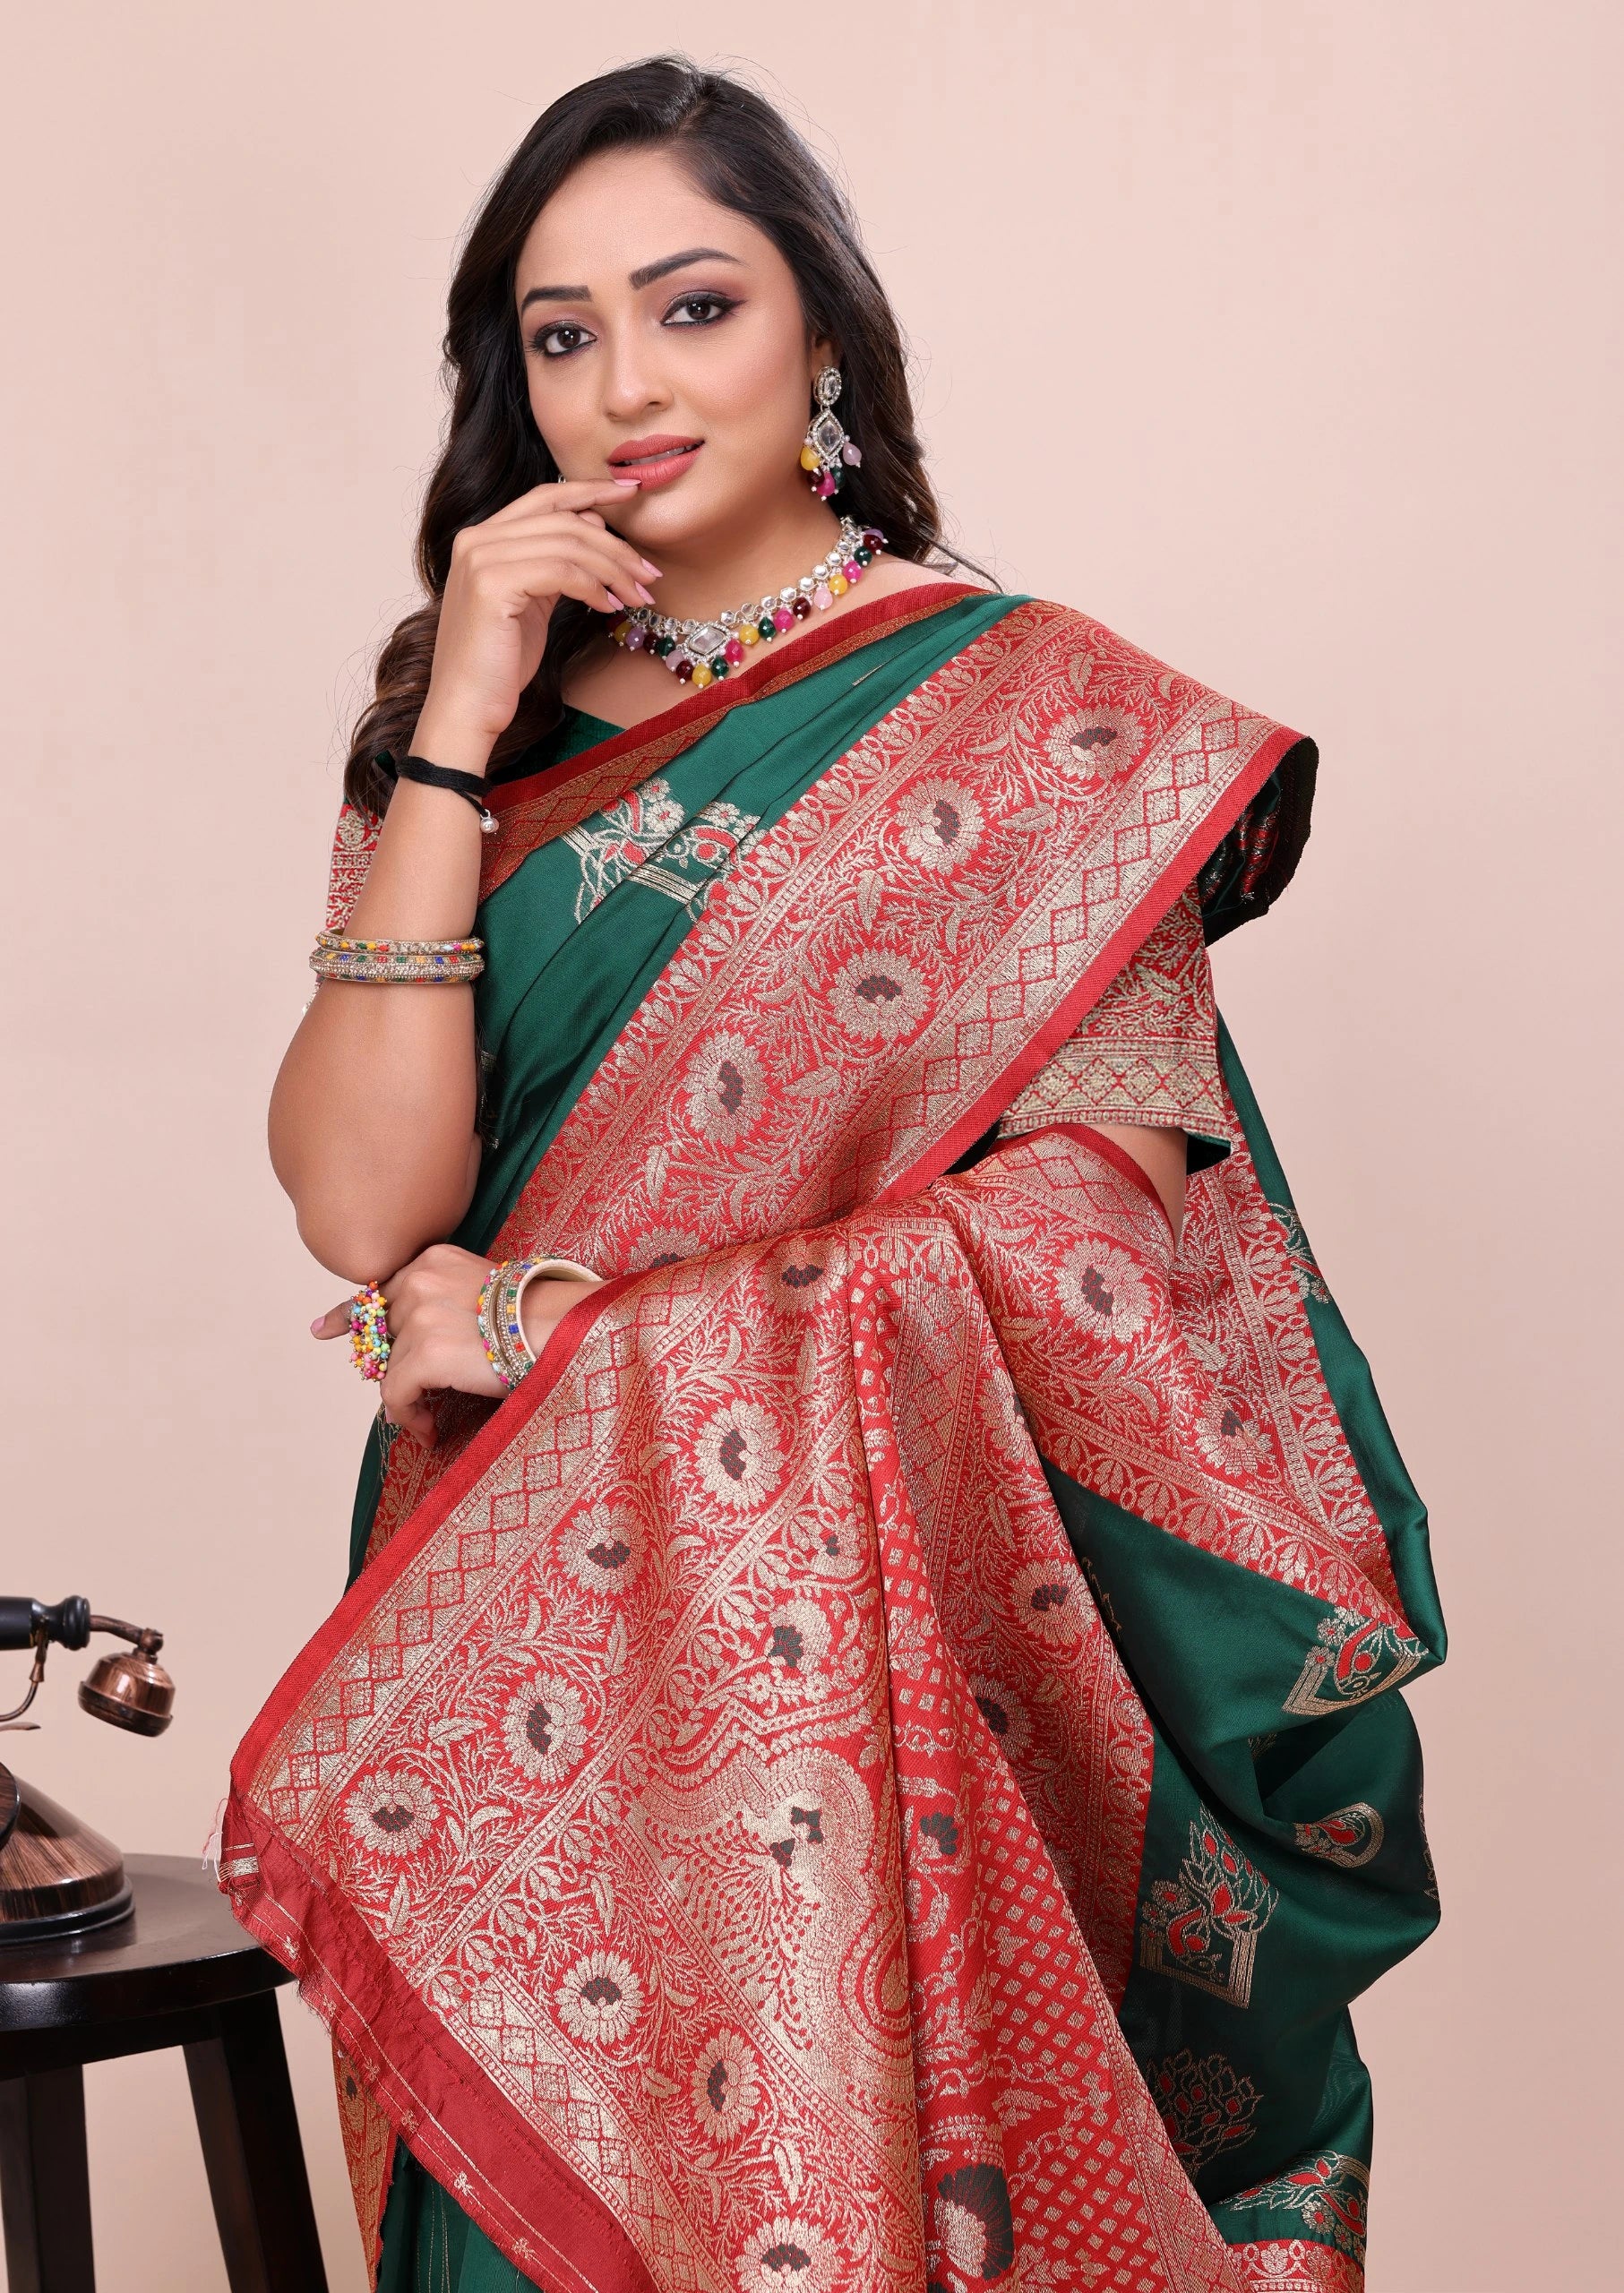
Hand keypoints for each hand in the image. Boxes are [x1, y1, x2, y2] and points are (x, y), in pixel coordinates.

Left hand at [313, 1244, 602, 1444]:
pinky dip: (409, 1417)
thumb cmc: (542, 1318)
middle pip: (384, 1336)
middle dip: (392, 1368)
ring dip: (408, 1399)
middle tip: (407, 1398)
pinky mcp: (426, 1353)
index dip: (349, 1314)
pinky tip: (430, 1429)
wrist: (568, 1329)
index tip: (322, 1329)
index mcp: (434, 1261)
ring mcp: (420, 1316)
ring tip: (433, 1419)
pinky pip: (396, 1396)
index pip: (379, 1288)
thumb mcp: (485, 1292)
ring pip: (390, 1369)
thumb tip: (409, 1347)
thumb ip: (443, 1303)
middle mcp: (419, 1281)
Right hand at [413, 479, 662, 769]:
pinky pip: (561, 571)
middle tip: (649, 575)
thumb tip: (594, 524)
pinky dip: (593, 587)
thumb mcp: (533, 601)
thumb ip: (555, 562)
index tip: (631, 493)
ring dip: (614, 570)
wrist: (468, 708)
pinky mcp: (491, 584)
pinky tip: (608, 608)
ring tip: (637, 597)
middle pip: (564, 521)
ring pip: (568, 544)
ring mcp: (480, 558)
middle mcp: (476, 539)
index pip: (545, 498)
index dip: (591, 490)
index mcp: (483, 537)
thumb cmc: (500, 663)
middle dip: (616, 546)